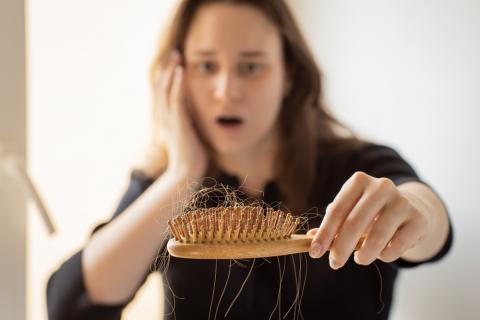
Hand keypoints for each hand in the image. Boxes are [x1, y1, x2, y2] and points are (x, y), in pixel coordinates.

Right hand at [154, 51, 207, 181]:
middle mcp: (166, 117)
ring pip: (166, 89)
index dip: (167, 77)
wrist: (186, 174)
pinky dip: (177, 84)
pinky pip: (176, 99)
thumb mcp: (189, 137)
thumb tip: (195, 120)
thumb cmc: (190, 158)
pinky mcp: (179, 123)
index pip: (164, 94)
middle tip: (174, 53)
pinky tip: (180, 72)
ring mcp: (171, 119)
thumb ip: (189, 126)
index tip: (174, 64)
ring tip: (176, 55)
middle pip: (161, 87)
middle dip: (167, 69)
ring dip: (171, 71)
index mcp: (168, 120)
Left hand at [307, 171, 429, 268]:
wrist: (410, 209)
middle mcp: (381, 186)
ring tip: (359, 259)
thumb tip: (311, 240)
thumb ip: (332, 225)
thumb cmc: (370, 213)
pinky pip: (397, 245)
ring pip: (377, 236)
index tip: (314, 252)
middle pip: (355, 222)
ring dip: (364, 255)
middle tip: (334, 263)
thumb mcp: (350, 212)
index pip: (337, 210)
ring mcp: (402, 201)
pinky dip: (385, 256)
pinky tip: (381, 254)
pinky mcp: (418, 219)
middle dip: (341, 247)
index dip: (325, 233)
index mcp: (359, 181)